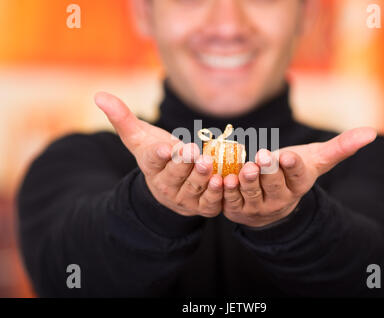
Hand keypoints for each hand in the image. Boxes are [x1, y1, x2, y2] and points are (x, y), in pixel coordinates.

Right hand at [95, 92, 223, 217]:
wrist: (170, 184)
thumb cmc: (156, 154)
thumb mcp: (138, 137)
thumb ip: (122, 117)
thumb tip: (99, 95)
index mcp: (150, 166)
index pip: (152, 159)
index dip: (158, 154)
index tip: (164, 148)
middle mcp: (165, 184)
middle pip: (174, 174)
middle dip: (183, 163)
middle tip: (192, 151)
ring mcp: (184, 197)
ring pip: (193, 188)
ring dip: (201, 177)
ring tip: (207, 163)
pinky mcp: (202, 206)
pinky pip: (210, 202)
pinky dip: (218, 194)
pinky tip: (224, 181)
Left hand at [222, 128, 376, 227]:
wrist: (271, 201)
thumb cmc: (293, 173)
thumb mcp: (316, 159)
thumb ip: (340, 147)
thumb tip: (371, 132)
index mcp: (299, 184)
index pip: (298, 175)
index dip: (293, 166)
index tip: (288, 155)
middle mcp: (280, 199)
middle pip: (275, 186)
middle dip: (269, 171)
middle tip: (264, 156)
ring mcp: (258, 207)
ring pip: (252, 195)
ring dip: (247, 182)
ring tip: (245, 168)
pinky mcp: (238, 210)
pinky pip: (230, 202)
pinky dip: (226, 192)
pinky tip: (224, 180)